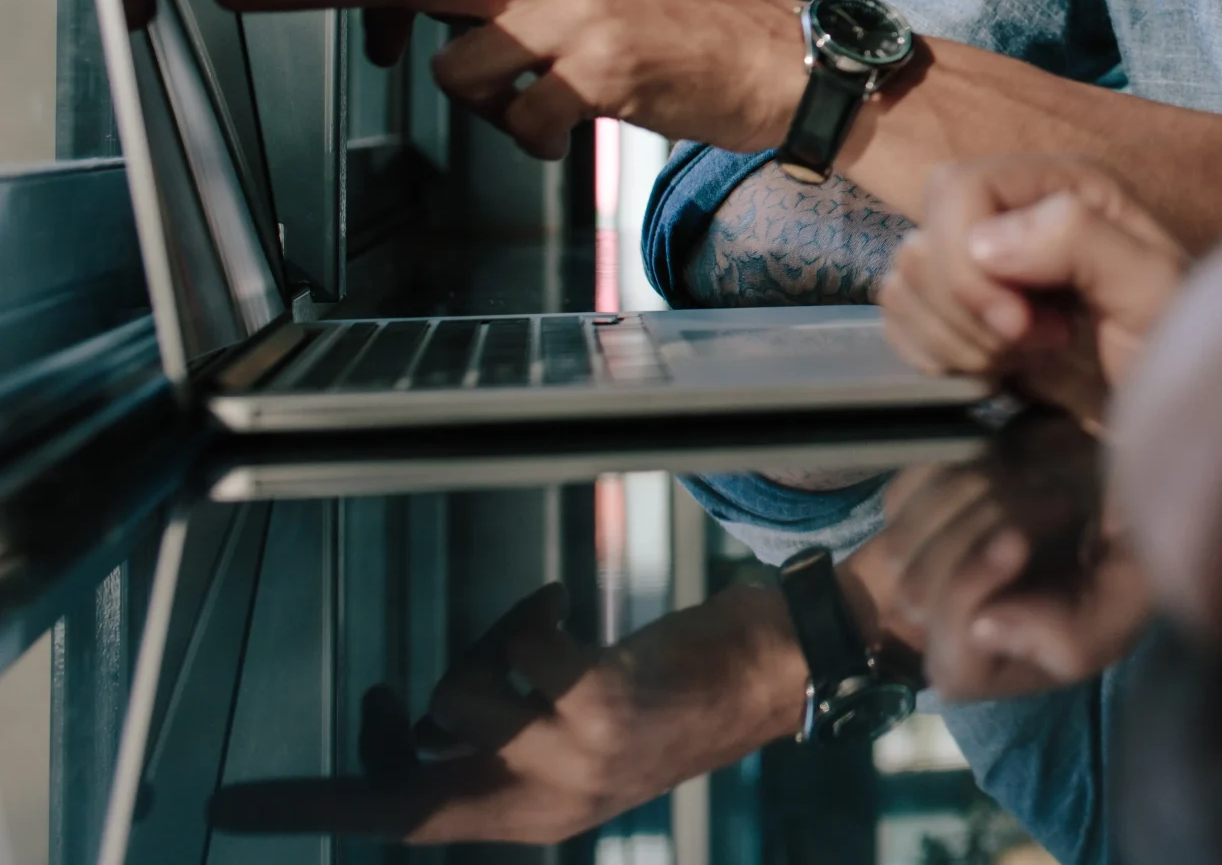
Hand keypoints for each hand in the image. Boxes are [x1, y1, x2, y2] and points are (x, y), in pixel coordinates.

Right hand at [207, 579, 805, 843]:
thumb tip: (416, 724)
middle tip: (311, 741)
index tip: (235, 804)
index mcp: (531, 815)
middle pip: (405, 787)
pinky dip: (527, 614)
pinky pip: (518, 650)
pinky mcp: (602, 703)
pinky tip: (560, 606)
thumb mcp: (580, 742)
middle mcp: (546, 800)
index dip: (314, 810)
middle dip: (340, 769)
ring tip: (537, 631)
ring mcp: (573, 757)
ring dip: (482, 643)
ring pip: (454, 696)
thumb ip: (502, 745)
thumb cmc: (676, 694)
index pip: (402, 823)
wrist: (778, 675)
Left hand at [212, 0, 808, 158]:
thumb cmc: (692, 35)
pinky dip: (540, 142)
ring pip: (462, 69)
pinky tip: (578, 135)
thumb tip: (428, 22)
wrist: (786, 59)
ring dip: (488, 109)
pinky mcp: (609, 66)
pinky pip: (525, 121)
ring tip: (545, 109)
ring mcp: (581, 12)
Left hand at [858, 420, 1150, 700]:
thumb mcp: (1125, 604)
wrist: (1124, 475)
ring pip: (905, 537)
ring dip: (976, 493)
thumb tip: (986, 627)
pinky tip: (1001, 464)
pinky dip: (951, 469)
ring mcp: (923, 565)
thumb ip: (1073, 637)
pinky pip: (901, 495)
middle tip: (1054, 501)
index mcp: (990, 666)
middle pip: (919, 588)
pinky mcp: (914, 511)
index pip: (950, 650)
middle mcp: (945, 624)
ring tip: (1034, 480)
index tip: (1019, 541)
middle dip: (989, 533)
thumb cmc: (1129, 547)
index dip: (975, 591)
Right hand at [881, 155, 1187, 423]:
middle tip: (1040, 345)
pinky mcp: (962, 314)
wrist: (1182, 418)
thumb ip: (1081, 242)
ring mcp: (984, 264)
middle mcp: (1015, 214)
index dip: (967, 264)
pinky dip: (935, 354)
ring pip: (906, 283)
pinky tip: (996, 371)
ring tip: (1027, 359)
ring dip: (958, 339)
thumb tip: (984, 241)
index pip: (957, 189)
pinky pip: (900, 319)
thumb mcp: (1155, 291)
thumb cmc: (1183, 353)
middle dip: (968, 312)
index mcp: (1062, 185)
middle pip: (923, 241)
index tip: (1019, 326)